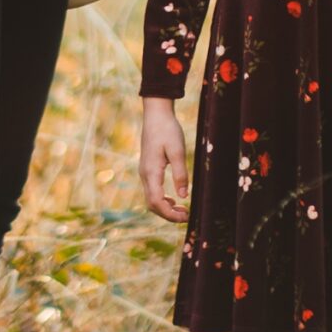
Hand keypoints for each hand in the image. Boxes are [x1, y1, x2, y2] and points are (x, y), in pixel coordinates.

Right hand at [140, 98, 188, 221]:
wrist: (156, 114)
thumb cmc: (167, 130)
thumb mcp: (178, 151)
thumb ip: (180, 174)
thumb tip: (184, 196)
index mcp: (151, 172)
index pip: (157, 202)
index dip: (170, 214)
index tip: (186, 217)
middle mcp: (144, 175)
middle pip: (152, 204)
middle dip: (168, 214)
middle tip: (187, 216)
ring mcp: (144, 172)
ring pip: (151, 199)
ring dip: (165, 208)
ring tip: (183, 210)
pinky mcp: (147, 169)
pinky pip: (152, 191)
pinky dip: (162, 199)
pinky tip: (174, 199)